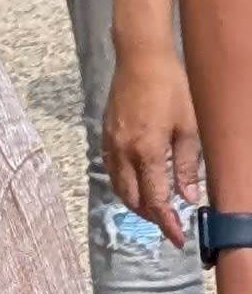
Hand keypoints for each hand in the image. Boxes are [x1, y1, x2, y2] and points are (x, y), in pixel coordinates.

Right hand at [107, 38, 200, 244]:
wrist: (140, 55)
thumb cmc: (170, 88)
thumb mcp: (187, 128)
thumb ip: (186, 166)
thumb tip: (187, 198)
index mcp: (147, 151)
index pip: (155, 200)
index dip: (167, 223)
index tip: (178, 238)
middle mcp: (124, 149)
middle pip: (131, 198)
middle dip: (150, 216)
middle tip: (168, 221)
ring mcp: (111, 139)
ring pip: (117, 184)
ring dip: (134, 200)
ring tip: (153, 205)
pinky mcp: (104, 129)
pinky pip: (109, 165)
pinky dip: (121, 180)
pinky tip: (134, 179)